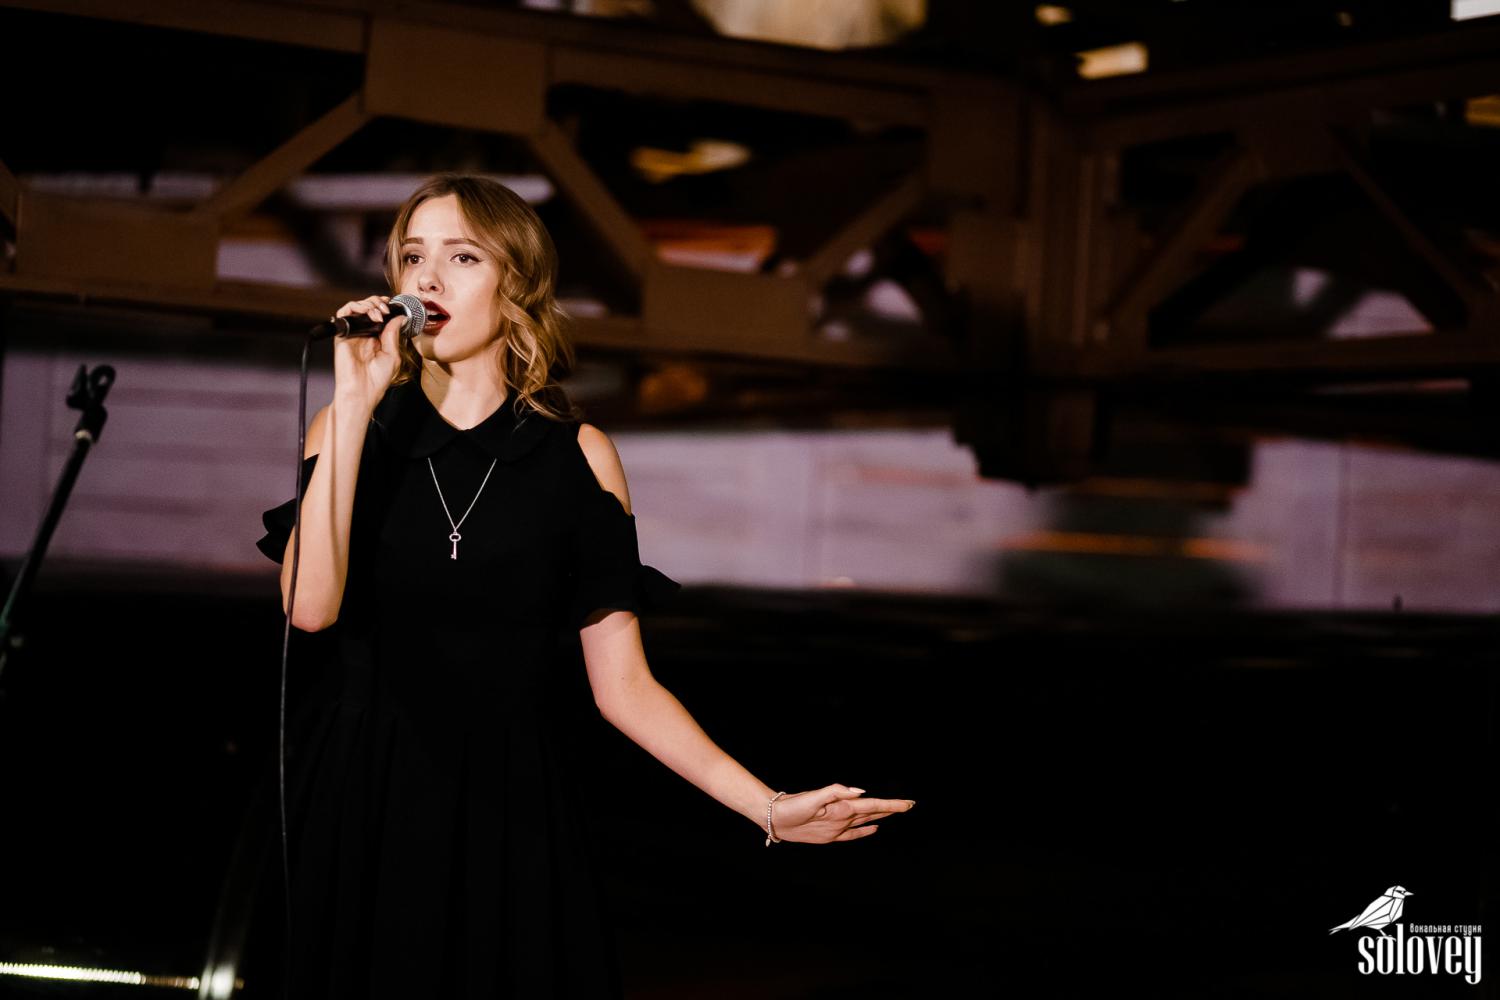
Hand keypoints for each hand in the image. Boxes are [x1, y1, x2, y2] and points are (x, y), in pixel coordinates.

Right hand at [330, 295, 405, 411]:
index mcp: (376, 338)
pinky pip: (344, 313)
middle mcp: (364, 334)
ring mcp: (353, 333)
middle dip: (378, 302)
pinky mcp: (342, 334)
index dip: (385, 307)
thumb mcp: (393, 355)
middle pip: (368, 308)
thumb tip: (399, 317)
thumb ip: (393, 334)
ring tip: (378, 312)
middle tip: (386, 309)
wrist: (362, 391)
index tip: (393, 305)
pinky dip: (356, 307)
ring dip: (369, 303)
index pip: (379, 315)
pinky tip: (368, 314)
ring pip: (356, 307)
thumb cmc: (377, 379)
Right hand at [769, 784, 914, 843]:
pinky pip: (853, 833)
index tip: (909, 804)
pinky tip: (873, 828)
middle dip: (891, 810)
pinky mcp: (829, 835)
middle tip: (909, 805)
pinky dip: (866, 830)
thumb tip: (859, 792)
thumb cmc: (791, 807)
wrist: (774, 820)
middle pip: (873, 814)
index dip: (892, 805)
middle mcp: (842, 822)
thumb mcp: (812, 796)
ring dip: (880, 817)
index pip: (873, 806)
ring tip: (894, 812)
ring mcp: (836, 830)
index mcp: (841, 811)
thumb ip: (835, 791)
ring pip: (865, 822)